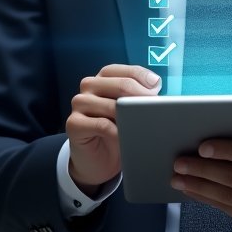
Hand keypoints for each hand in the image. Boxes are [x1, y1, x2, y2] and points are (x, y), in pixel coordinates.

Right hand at [66, 65, 160, 190]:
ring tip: (143, 125)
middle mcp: (90, 85)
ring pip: (111, 105)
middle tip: (154, 108)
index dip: (144, 78)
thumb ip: (139, 96)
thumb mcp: (129, 110)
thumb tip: (155, 87)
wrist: (99, 160)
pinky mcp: (73, 123)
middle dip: (141, 96)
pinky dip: (117, 131)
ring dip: (130, 116)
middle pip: (120, 84)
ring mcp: (79, 103)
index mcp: (105, 77)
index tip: (157, 88)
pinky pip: (101, 125)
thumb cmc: (117, 130)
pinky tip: (125, 137)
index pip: (126, 71)